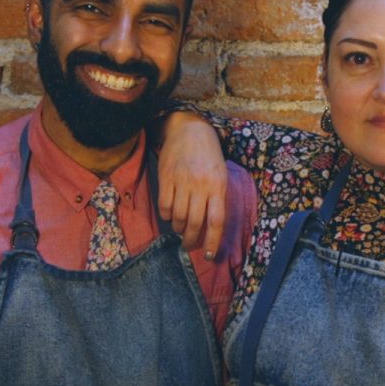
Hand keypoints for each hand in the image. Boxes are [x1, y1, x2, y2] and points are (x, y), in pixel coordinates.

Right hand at [156, 112, 226, 257]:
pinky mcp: (166, 177)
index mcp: (218, 186)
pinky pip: (164, 205)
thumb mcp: (220, 175)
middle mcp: (200, 185)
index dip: (212, 242)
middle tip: (188, 246)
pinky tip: (169, 215)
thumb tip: (211, 228)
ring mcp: (182, 181)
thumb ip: (217, 199)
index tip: (208, 255)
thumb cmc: (209, 156)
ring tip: (180, 228)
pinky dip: (166, 216)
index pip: (216, 221)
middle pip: (195, 223)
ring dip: (178, 228)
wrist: (190, 130)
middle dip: (191, 240)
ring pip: (178, 216)